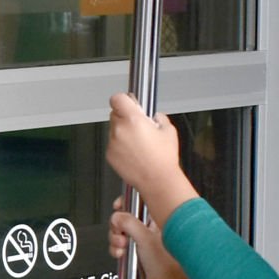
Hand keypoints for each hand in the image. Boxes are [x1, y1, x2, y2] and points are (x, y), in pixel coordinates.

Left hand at [106, 92, 196, 225]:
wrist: (156, 180)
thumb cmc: (163, 158)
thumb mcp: (168, 129)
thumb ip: (158, 117)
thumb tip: (153, 116)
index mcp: (133, 119)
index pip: (117, 98)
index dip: (123, 99)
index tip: (129, 102)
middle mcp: (119, 130)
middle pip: (115, 113)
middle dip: (125, 116)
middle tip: (138, 124)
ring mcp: (112, 143)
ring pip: (113, 129)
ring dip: (122, 131)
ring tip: (138, 142)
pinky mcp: (110, 155)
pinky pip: (112, 143)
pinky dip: (120, 144)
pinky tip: (133, 152)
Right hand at [109, 201, 201, 278]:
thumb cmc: (169, 262)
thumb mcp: (145, 238)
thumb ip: (128, 224)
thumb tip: (116, 217)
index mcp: (156, 215)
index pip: (137, 201)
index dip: (126, 202)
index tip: (118, 205)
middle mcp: (149, 225)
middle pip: (124, 217)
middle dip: (117, 226)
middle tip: (120, 233)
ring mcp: (142, 238)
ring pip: (120, 232)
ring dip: (116, 239)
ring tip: (122, 246)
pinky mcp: (137, 250)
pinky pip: (121, 245)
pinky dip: (117, 249)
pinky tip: (121, 253)